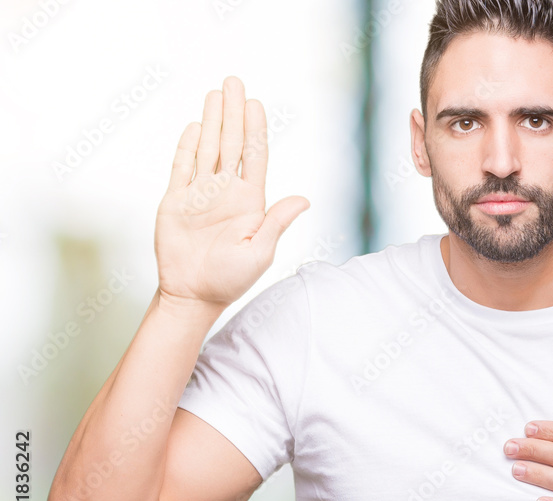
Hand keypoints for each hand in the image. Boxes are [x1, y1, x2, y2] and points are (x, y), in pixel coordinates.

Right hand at [154, 76, 308, 308]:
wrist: (193, 295)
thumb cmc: (231, 279)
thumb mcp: (261, 252)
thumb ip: (278, 222)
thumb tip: (304, 199)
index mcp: (250, 201)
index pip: (254, 156)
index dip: (255, 129)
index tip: (256, 104)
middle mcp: (226, 192)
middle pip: (231, 143)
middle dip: (233, 112)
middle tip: (235, 81)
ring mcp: (200, 194)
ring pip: (207, 148)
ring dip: (211, 121)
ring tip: (216, 93)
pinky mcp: (176, 201)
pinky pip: (181, 167)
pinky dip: (187, 146)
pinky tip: (194, 126)